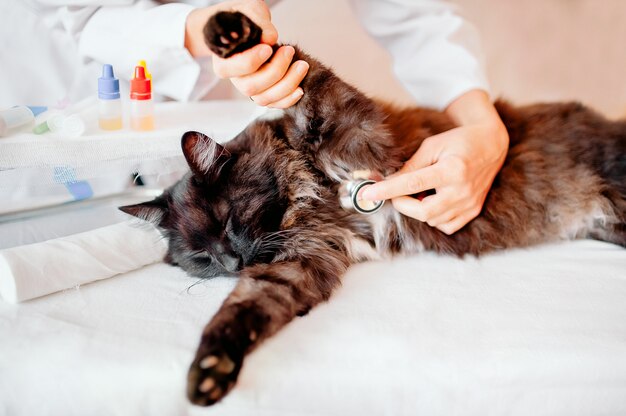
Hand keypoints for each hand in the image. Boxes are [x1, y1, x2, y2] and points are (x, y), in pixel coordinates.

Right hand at [185, 0, 307, 107]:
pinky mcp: (264, 93)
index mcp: (224, 60)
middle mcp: (235, 78)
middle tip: (289, 50)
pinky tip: (300, 88)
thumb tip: (270, 39)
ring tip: (302, 66)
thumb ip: (259, 24)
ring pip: (264, 98)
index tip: (268, 48)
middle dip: (275, 71)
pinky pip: (275, 104)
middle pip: (251, 86)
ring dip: (287, 84)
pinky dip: (289, 99)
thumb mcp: (250, 12)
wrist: (246, 27)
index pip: (235, 68)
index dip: (253, 61)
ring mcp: (250, 88)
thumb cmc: (246, 18)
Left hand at [361, 90, 508, 234]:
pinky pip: (445, 225)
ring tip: (423, 190)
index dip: (387, 190)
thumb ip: (411, 166)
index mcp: (452, 170)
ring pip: (432, 220)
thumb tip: (386, 181)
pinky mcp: (473, 212)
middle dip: (402, 204)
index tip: (367, 194)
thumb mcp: (432, 146)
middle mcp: (463, 191)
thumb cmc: (458, 142)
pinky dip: (433, 217)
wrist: (491, 145)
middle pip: (422, 211)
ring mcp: (470, 205)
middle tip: (396, 192)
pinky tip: (434, 200)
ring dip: (418, 209)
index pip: (412, 184)